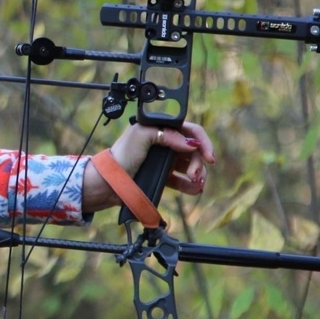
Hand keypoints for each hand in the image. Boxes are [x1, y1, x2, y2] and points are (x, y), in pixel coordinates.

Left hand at [81, 121, 215, 212]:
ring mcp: (165, 160)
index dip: (203, 142)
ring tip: (196, 183)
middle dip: (198, 162)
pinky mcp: (163, 176)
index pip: (189, 131)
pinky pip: (183, 180)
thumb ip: (166, 134)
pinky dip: (191, 185)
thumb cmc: (121, 156)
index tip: (209, 157)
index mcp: (160, 129)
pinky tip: (195, 189)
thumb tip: (189, 143)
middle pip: (193, 150)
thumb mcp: (141, 136)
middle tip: (194, 174)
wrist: (110, 182)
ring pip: (191, 165)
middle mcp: (165, 143)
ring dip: (198, 174)